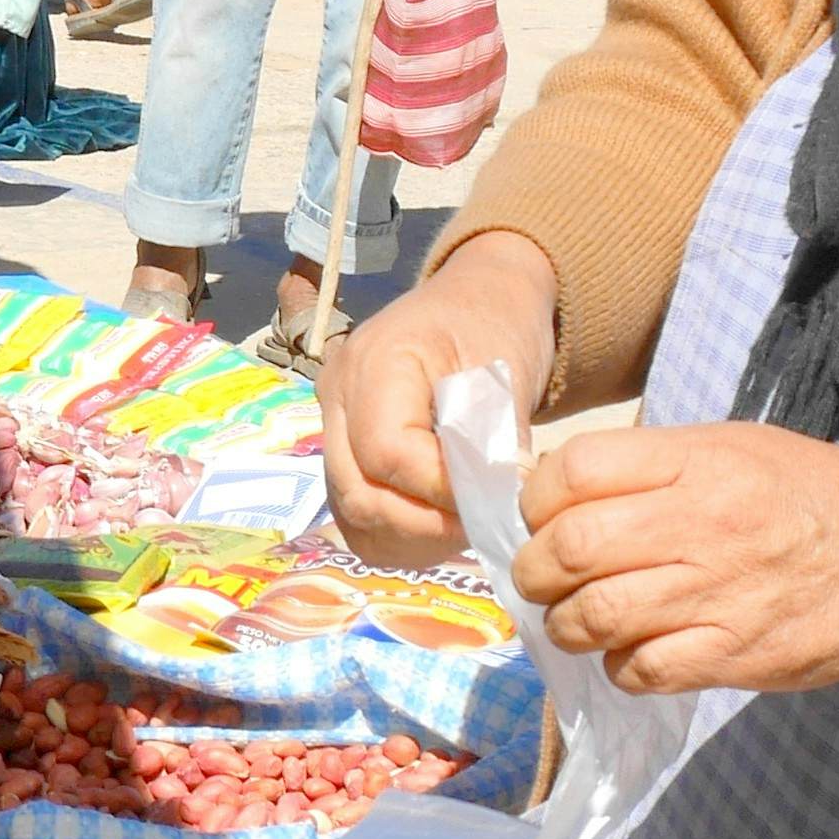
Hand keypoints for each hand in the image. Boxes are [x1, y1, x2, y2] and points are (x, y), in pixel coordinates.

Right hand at [319, 231, 557, 567]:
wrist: (478, 302)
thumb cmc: (495, 326)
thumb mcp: (505, 370)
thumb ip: (493, 435)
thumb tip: (493, 501)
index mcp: (373, 361)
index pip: (387, 451)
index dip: (439, 488)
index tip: (494, 496)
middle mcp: (336, 397)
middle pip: (358, 491)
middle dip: (426, 523)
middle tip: (485, 522)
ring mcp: (332, 429)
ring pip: (353, 514)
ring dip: (413, 536)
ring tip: (466, 525)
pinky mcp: (343, 457)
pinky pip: (357, 519)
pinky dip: (401, 536)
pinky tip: (442, 526)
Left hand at [512, 423, 838, 697]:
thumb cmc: (817, 496)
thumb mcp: (736, 448)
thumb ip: (655, 465)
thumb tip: (562, 490)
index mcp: (698, 463)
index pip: (574, 470)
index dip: (538, 498)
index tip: (542, 516)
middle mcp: (701, 524)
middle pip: (569, 548)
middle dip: (535, 570)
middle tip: (542, 578)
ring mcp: (718, 594)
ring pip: (593, 617)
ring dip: (567, 625)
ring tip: (578, 620)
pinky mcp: (736, 655)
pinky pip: (641, 670)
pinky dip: (619, 667)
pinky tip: (632, 653)